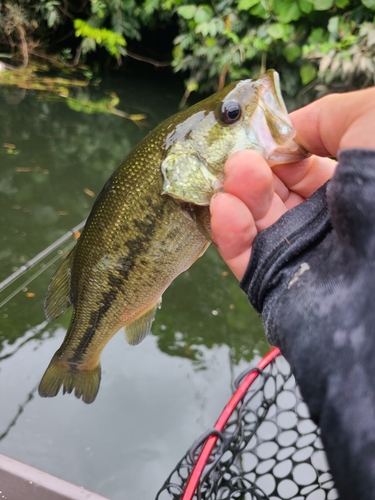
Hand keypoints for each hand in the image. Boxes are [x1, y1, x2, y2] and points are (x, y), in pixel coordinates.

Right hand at [210, 87, 374, 280]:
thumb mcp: (373, 118)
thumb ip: (328, 116)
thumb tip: (288, 133)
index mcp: (351, 186)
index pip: (301, 165)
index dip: (278, 148)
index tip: (261, 135)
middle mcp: (325, 220)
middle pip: (272, 191)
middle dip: (253, 169)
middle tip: (242, 158)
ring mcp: (299, 254)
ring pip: (254, 220)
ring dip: (239, 193)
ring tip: (237, 175)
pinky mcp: (275, 284)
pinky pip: (243, 256)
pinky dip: (227, 230)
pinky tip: (225, 206)